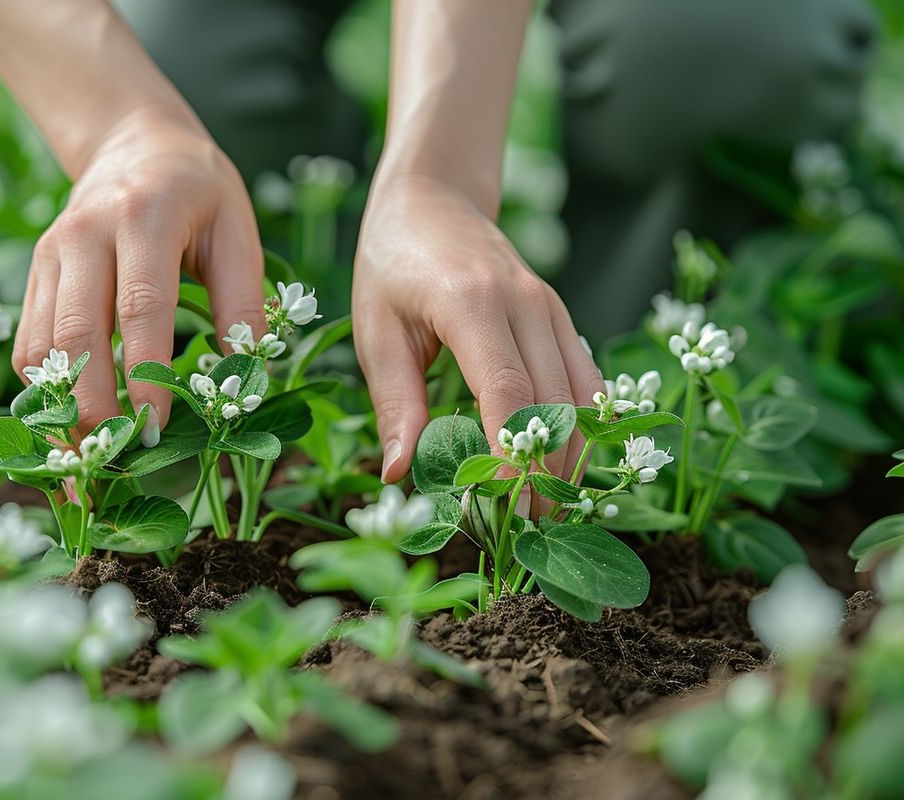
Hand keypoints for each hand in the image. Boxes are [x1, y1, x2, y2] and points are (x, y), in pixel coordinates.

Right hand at [13, 106, 265, 436]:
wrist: (132, 142)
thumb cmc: (198, 190)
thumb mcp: (237, 229)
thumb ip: (243, 299)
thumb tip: (246, 373)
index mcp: (143, 217)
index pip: (140, 307)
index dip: (144, 375)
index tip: (155, 430)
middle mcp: (84, 234)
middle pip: (77, 334)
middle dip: (92, 407)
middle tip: (113, 463)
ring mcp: (51, 254)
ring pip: (42, 346)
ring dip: (60, 411)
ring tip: (86, 463)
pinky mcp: (36, 274)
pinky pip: (29, 343)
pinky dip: (46, 392)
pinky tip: (70, 426)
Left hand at [353, 174, 602, 484]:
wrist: (433, 197)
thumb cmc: (391, 263)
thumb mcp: (376, 330)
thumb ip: (393, 403)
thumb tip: (398, 475)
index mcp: (471, 303)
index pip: (508, 392)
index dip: (513, 457)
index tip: (505, 509)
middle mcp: (525, 303)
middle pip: (555, 402)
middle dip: (547, 472)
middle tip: (528, 532)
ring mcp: (551, 307)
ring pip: (582, 395)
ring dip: (571, 457)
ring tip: (550, 512)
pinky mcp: (560, 316)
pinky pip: (586, 377)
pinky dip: (583, 426)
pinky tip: (567, 466)